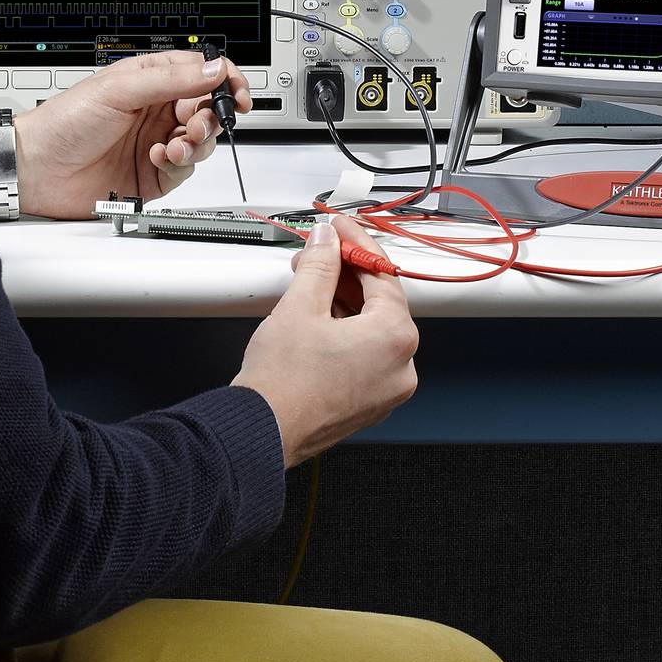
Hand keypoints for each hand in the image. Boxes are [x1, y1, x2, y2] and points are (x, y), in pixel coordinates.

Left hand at [12, 50, 251, 217]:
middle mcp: (158, 110)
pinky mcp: (155, 174)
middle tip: (197, 125)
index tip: (237, 93)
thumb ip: (171, 79)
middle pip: (207, 109)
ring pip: (201, 141)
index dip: (225, 80)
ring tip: (174, 145)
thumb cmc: (66, 121)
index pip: (201, 74)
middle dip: (211, 117)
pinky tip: (158, 157)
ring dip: (196, 142)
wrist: (39, 169)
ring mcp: (158, 142)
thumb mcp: (120, 90)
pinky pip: (185, 168)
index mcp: (150, 80)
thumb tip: (215, 69)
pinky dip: (178, 163)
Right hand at [232, 217, 419, 466]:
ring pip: (371, 329)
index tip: (338, 230)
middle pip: (380, 302)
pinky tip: (317, 318)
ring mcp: (386, 389)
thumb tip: (328, 242)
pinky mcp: (368, 403)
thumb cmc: (282, 383)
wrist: (261, 432)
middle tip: (319, 254)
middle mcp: (400, 366)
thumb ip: (320, 265)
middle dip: (346, 274)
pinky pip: (364, 355)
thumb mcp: (300, 307)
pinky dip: (345, 333)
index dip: (356, 244)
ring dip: (343, 303)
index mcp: (395, 338)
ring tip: (309, 286)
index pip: (382, 274)